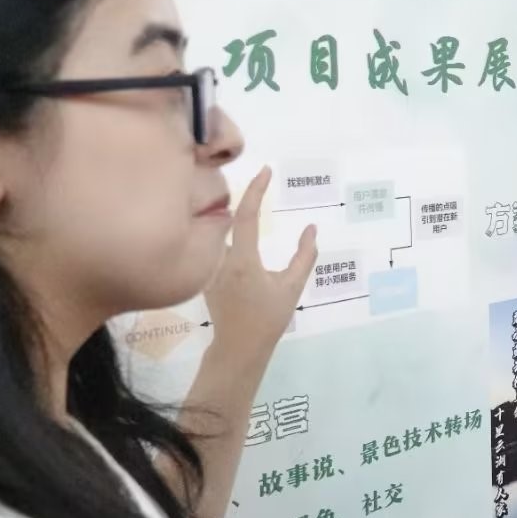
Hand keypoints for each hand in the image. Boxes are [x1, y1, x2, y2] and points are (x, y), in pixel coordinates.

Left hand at [204, 166, 317, 364]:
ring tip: (252, 205)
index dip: (257, 190)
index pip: (247, 216)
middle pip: (229, 218)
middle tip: (261, 182)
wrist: (238, 346)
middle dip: (244, 199)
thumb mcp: (293, 287)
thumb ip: (305, 256)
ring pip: (220, 232)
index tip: (266, 171)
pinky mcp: (205, 273)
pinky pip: (215, 247)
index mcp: (243, 260)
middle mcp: (221, 259)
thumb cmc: (268, 318)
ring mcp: (209, 266)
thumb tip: (311, 229)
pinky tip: (237, 233)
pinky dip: (227, 235)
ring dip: (235, 217)